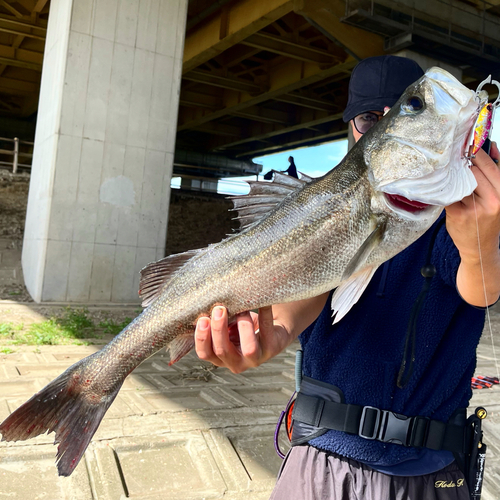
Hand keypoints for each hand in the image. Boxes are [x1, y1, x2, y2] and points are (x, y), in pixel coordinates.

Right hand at [194, 306, 290, 373]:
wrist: (272, 330)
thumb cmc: (244, 327)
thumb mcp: (228, 327)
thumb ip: (217, 322)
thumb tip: (210, 308)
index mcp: (222, 358)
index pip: (205, 354)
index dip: (201, 338)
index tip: (203, 319)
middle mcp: (238, 363)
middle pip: (223, 351)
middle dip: (219, 329)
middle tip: (219, 310)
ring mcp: (257, 358)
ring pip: (248, 348)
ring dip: (243, 325)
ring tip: (242, 309)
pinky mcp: (273, 348)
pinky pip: (267, 329)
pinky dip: (265, 314)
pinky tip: (262, 303)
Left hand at [446, 142, 499, 304]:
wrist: (480, 247)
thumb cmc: (487, 219)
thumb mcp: (497, 195)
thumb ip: (494, 172)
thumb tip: (491, 146)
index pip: (487, 166)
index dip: (474, 153)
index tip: (464, 145)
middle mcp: (492, 201)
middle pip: (471, 172)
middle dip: (460, 162)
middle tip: (450, 154)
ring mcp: (474, 209)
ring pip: (458, 183)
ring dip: (449, 174)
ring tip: (443, 167)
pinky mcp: (458, 215)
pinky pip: (447, 196)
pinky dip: (442, 189)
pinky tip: (437, 183)